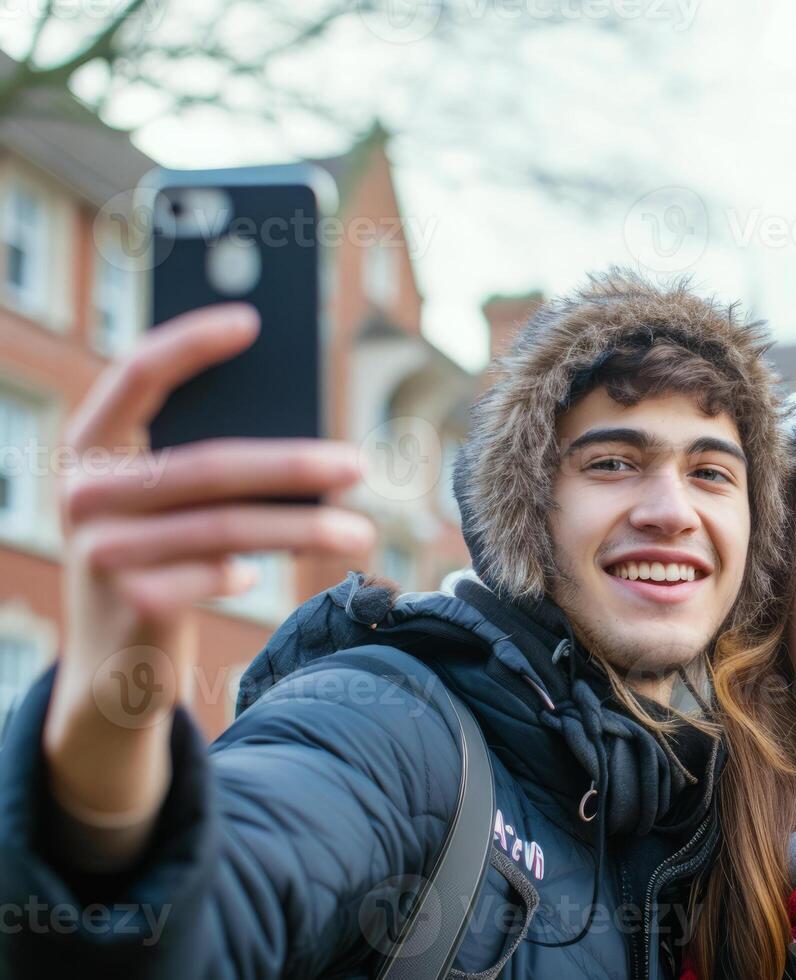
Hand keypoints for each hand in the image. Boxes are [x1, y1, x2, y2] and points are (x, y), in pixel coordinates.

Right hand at [42, 303, 376, 838]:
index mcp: (90, 446)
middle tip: (359, 465)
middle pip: (208, 464)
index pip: (135, 374)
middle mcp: (84, 493)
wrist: (114, 660)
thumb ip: (205, 461)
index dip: (191, 343)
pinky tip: (257, 574)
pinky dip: (249, 570)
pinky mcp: (130, 602)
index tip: (252, 320)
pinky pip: (216, 574)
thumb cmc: (159, 555)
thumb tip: (298, 425)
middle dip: (293, 464)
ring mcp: (102, 551)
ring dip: (304, 529)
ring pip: (226, 527)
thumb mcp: (164, 502)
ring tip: (362, 532)